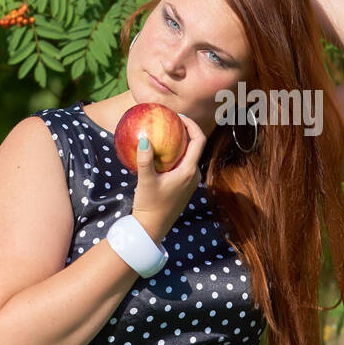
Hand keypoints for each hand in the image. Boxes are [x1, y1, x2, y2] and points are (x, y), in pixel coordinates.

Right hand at [131, 112, 206, 240]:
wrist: (152, 228)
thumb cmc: (149, 205)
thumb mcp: (145, 180)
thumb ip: (145, 159)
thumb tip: (144, 138)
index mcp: (189, 171)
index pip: (199, 141)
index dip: (192, 125)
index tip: (179, 116)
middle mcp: (193, 176)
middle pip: (196, 146)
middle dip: (186, 131)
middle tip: (171, 121)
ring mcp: (190, 182)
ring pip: (189, 156)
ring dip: (180, 144)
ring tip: (166, 133)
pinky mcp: (183, 187)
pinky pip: (183, 165)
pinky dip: (175, 155)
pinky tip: (161, 153)